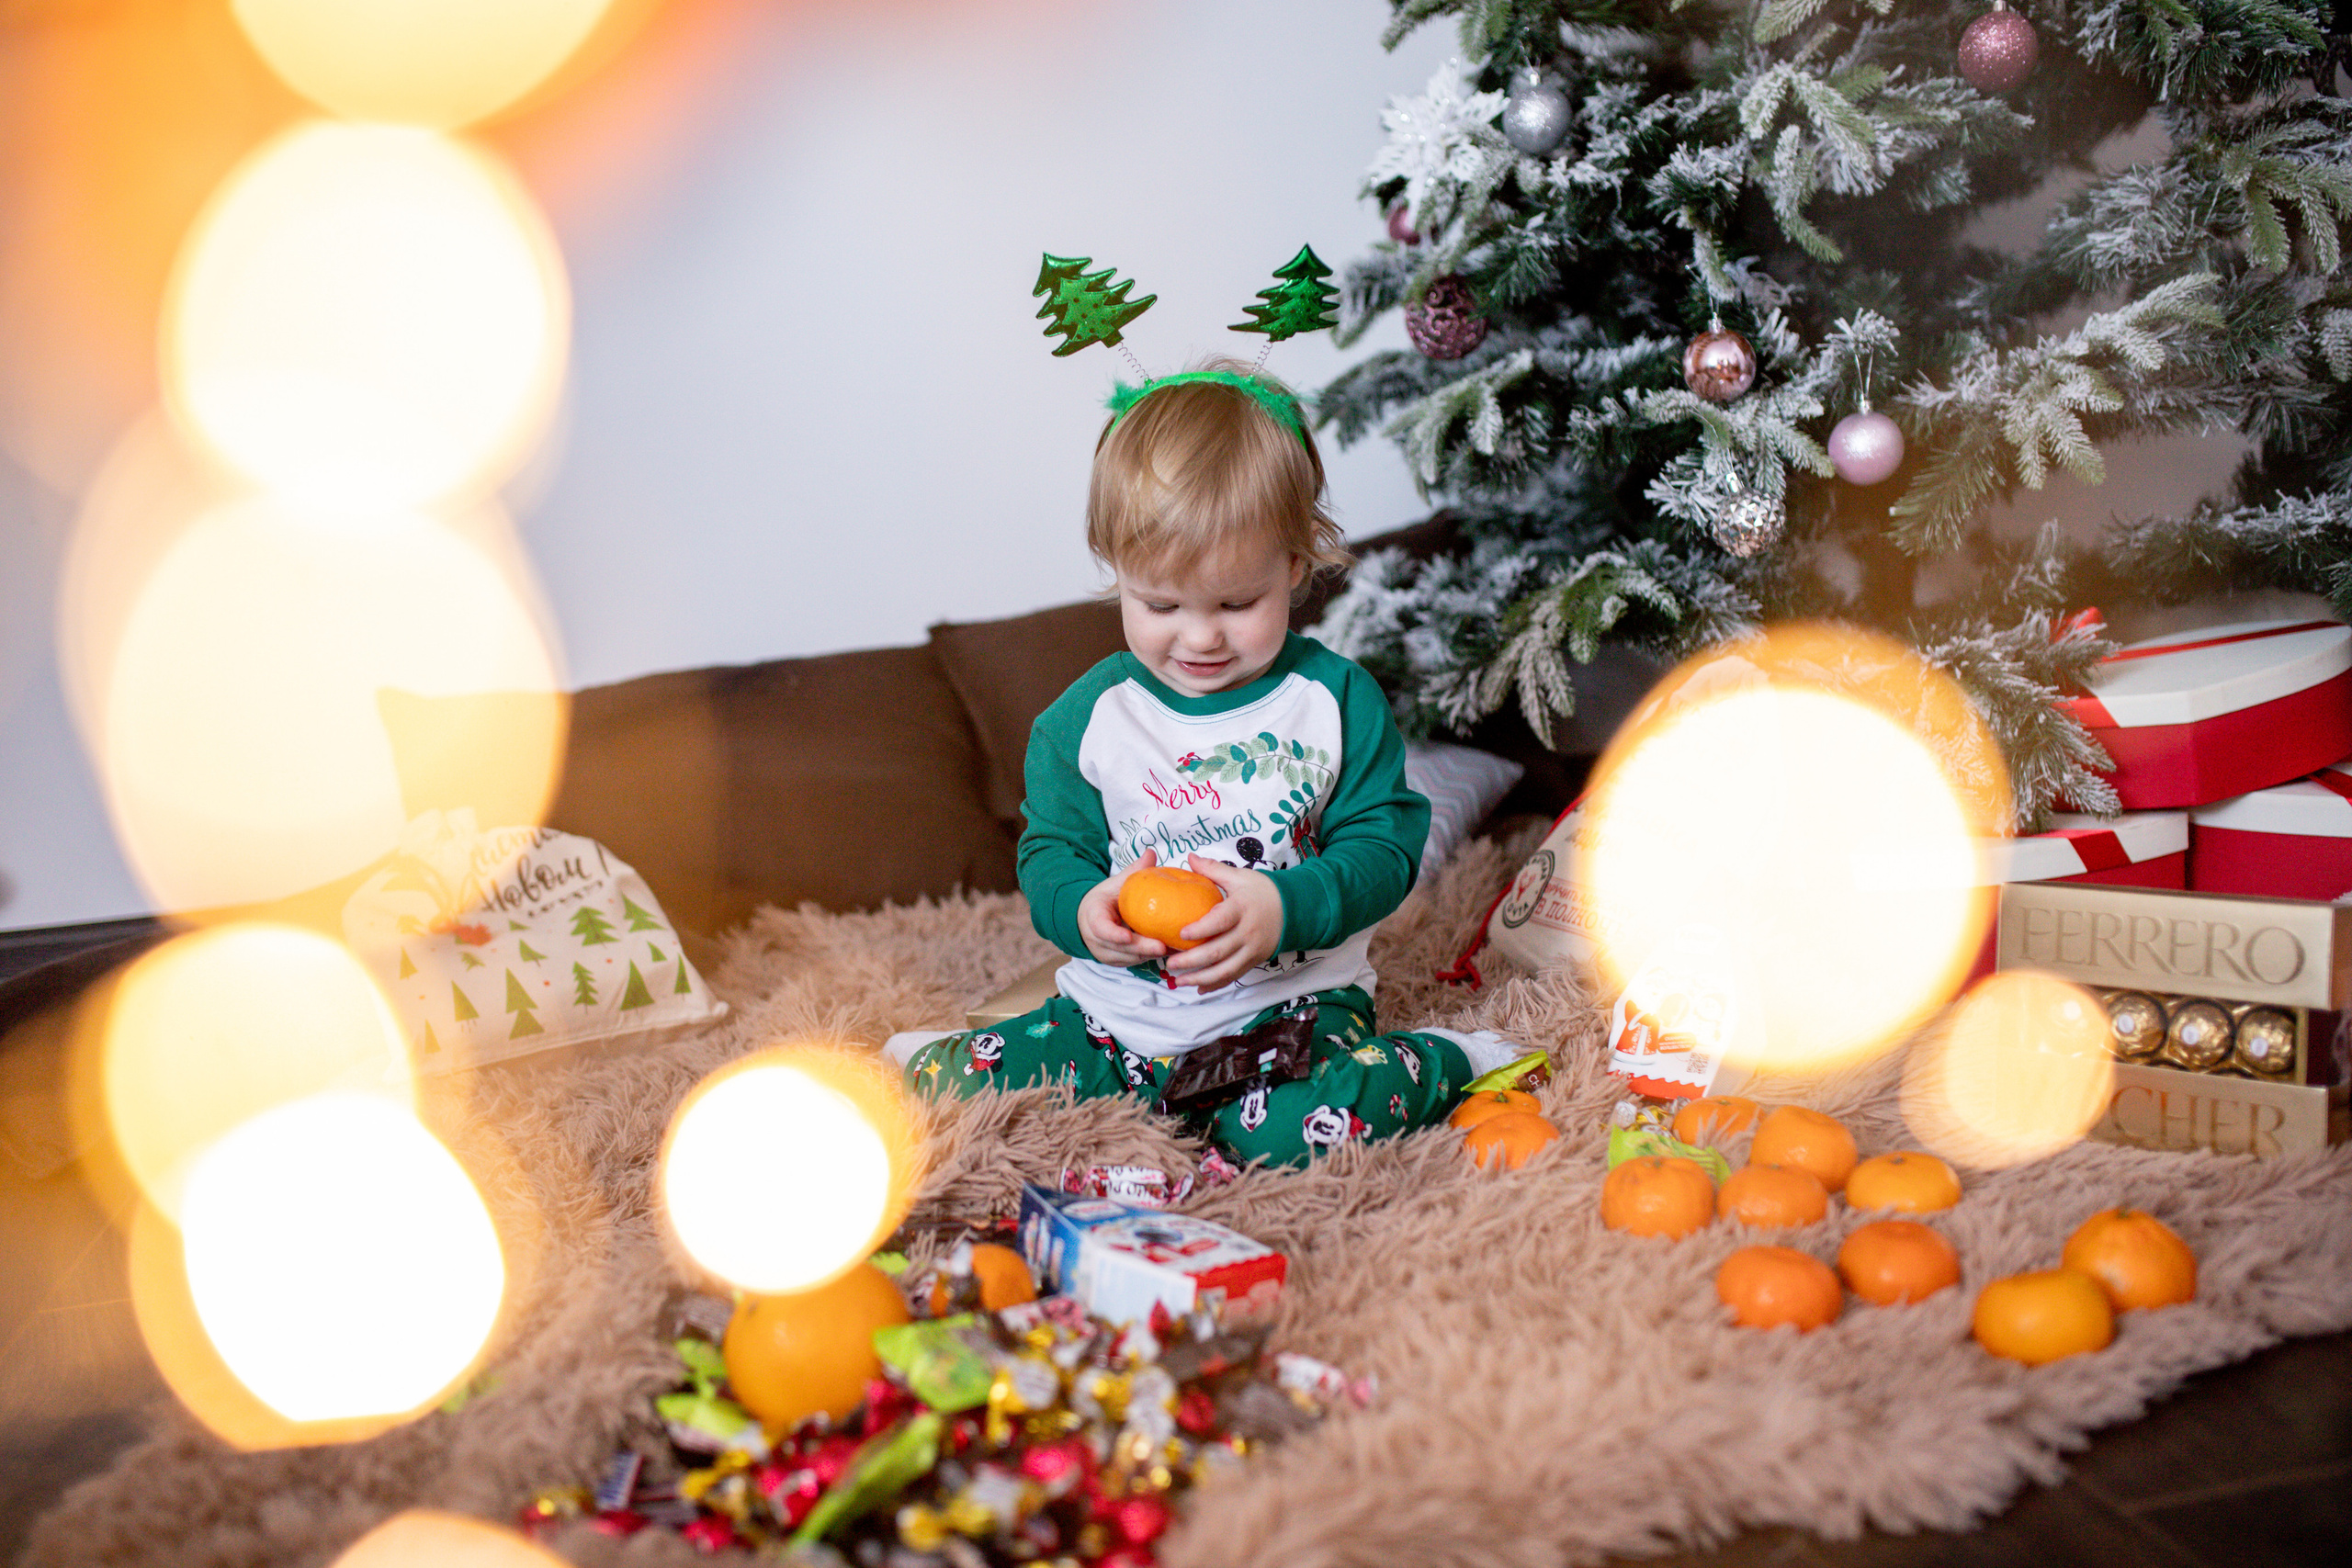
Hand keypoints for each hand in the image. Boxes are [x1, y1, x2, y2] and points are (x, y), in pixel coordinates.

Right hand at [1077, 849, 1170, 967]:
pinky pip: (1134, 962)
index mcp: (1093, 917)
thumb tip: (1151, 853)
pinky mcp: (1117, 962)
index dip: (1114, 935)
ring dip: (1149, 955)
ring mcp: (1106, 954)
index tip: (1128, 936)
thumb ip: (1132, 872)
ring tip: (1173, 950)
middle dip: (1141, 949)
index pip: (1101, 929)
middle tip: (1162, 947)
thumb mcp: (1115, 884)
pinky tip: (1170, 953)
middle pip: (1119, 949)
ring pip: (1129, 958)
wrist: (1088, 918)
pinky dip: (1151, 958)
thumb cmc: (1105, 900)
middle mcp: (1096, 940)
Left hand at [1162, 854, 1282, 991]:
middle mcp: (1247, 932)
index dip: (1201, 929)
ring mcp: (1252, 950)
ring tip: (1180, 980)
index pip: (1220, 921)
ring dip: (1201, 978)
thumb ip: (1214, 869)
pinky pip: (1234, 975)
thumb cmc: (1263, 891)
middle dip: (1192, 960)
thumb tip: (1189, 858)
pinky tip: (1199, 988)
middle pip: (1218, 951)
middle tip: (1170, 963)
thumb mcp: (1240, 877)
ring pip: (1225, 969)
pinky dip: (1216, 984)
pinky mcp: (1254, 960)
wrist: (1295, 909)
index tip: (1180, 934)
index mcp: (1241, 909)